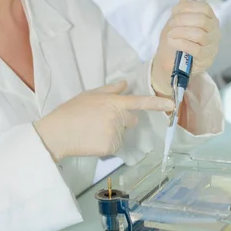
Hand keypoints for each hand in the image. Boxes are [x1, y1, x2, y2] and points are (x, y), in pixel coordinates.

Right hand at [34, 80, 173, 160]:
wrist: (58, 133)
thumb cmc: (71, 111)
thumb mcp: (89, 94)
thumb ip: (110, 89)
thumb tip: (125, 83)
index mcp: (113, 102)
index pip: (139, 102)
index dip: (157, 103)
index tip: (172, 105)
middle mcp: (118, 117)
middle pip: (131, 119)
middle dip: (123, 120)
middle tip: (101, 119)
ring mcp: (115, 133)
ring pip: (122, 133)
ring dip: (113, 132)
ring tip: (93, 130)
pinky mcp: (111, 147)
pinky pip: (115, 145)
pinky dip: (107, 144)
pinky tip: (93, 140)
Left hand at [151, 0, 220, 95]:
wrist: (169, 60)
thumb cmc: (177, 36)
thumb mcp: (181, 15)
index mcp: (210, 18)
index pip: (203, 8)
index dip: (187, 8)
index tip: (174, 12)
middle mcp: (214, 31)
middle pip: (201, 20)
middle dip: (182, 21)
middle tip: (171, 25)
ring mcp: (212, 46)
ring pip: (199, 34)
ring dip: (180, 33)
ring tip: (170, 35)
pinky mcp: (206, 58)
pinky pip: (196, 48)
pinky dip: (181, 43)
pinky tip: (173, 42)